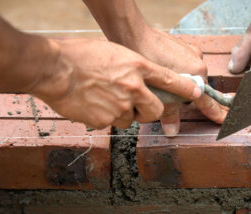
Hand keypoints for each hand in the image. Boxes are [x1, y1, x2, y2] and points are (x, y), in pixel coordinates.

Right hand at [28, 38, 201, 128]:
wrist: (54, 69)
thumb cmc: (80, 55)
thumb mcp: (114, 53)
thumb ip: (132, 69)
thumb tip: (140, 81)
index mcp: (137, 66)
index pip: (170, 80)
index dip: (186, 88)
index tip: (196, 93)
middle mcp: (134, 88)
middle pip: (156, 111)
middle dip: (150, 111)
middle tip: (137, 106)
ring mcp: (121, 106)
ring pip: (132, 120)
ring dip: (123, 114)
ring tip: (104, 99)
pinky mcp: (106, 120)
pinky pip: (112, 123)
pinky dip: (105, 117)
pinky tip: (92, 104)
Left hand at [83, 0, 228, 134]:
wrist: (134, 36)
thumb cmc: (147, 62)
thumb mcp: (159, 93)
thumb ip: (169, 113)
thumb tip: (172, 132)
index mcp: (197, 74)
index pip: (208, 100)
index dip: (216, 112)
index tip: (226, 120)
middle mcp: (199, 62)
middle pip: (197, 88)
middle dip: (188, 96)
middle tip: (177, 102)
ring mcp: (192, 51)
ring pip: (190, 76)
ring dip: (181, 83)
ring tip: (164, 85)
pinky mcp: (183, 45)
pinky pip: (184, 63)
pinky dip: (177, 71)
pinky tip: (163, 71)